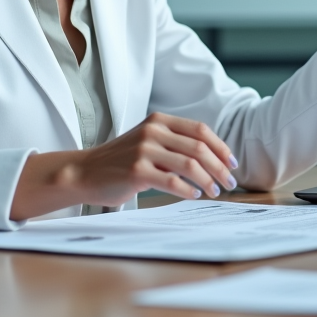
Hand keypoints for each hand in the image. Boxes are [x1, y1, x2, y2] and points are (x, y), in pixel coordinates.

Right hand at [10, 113, 238, 219]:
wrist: (85, 171)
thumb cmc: (121, 160)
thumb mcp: (148, 141)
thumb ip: (175, 144)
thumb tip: (213, 159)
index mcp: (159, 120)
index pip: (201, 130)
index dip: (221, 147)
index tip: (232, 164)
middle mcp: (153, 131)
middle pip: (199, 148)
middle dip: (220, 167)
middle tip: (229, 183)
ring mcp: (144, 150)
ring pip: (190, 164)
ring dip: (208, 180)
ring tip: (214, 192)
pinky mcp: (137, 170)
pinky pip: (173, 181)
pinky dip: (189, 190)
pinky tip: (194, 195)